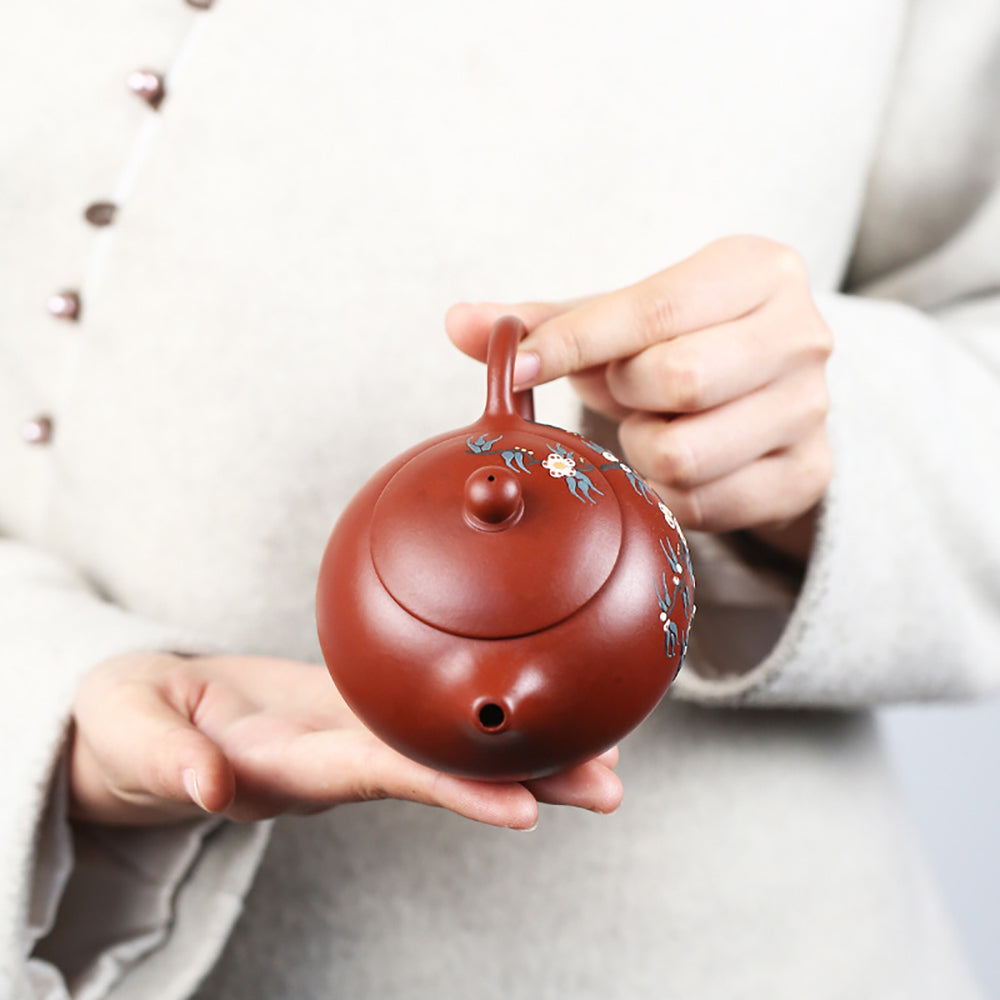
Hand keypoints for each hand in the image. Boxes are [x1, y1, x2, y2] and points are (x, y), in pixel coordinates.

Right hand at [70, 653, 622, 827]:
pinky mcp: (348, 706)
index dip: (449, 789)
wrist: (147, 723)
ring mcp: (347, 735)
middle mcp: (333, 760)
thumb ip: (163, 761)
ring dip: (522, 752)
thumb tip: (207, 788)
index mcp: (285, 769)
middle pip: (436, 771)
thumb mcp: (128, 736)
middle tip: (607, 787)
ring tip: (604, 755)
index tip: (522, 810)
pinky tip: (532, 703)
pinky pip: (421, 710)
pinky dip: (477, 711)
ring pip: (442, 744)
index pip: (377, 776)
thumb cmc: (129, 728)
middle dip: (522, 782)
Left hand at [447, 236, 832, 562]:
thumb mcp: (619, 318)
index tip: (519, 366)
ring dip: (643, 448)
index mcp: (758, 271)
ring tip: (654, 423)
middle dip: (624, 393)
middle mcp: (803, 335)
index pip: (653, 310)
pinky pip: (706, 505)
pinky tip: (675, 463)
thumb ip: (545, 321)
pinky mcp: (808, 474)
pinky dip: (668, 493)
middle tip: (626, 389)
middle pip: (677, 380)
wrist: (763, 387)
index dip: (573, 342)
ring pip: (686, 454)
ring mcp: (813, 410)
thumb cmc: (679, 340)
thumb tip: (459, 322)